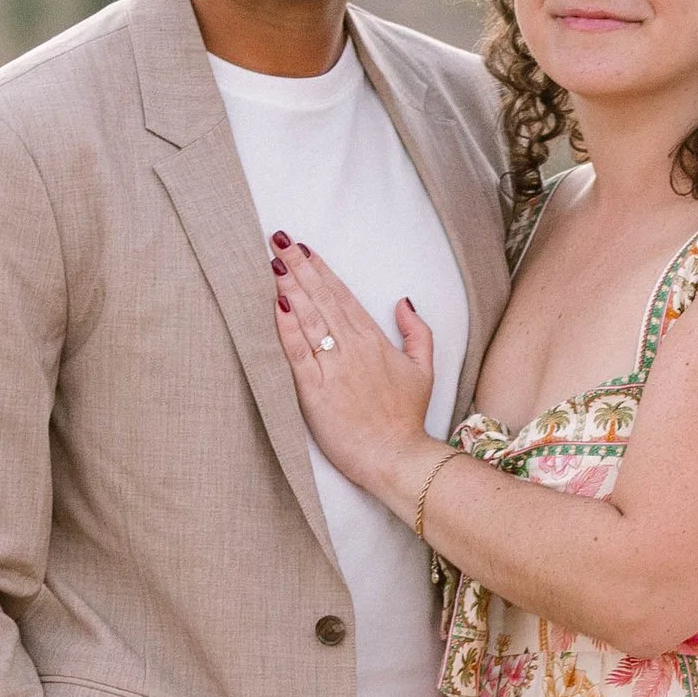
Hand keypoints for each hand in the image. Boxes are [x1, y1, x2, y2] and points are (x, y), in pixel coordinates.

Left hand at [268, 235, 437, 507]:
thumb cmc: (406, 418)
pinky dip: (286, 328)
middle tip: (279, 239)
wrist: (396, 457)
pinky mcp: (315, 391)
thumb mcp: (423, 369)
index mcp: (374, 341)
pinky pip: (297, 353)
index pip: (343, 296)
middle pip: (322, 299)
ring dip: (290, 287)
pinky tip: (276, 305)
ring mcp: (333, 368)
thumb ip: (417, 331)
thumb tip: (403, 302)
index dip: (321, 270)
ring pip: (308, 319)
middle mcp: (352, 348)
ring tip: (273, 261)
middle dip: (299, 267)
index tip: (304, 249)